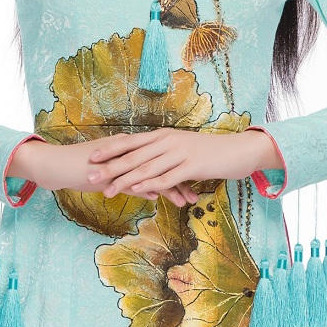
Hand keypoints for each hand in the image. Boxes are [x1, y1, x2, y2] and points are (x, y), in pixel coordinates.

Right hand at [30, 135, 198, 207]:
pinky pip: (127, 183)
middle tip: (198, 193)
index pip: (159, 158)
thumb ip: (130, 176)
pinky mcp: (105, 174)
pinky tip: (156, 197)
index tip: (195, 180)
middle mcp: (126, 152)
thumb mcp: (111, 171)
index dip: (177, 170)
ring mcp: (117, 163)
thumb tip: (150, 188)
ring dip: (167, 189)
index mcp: (129, 149)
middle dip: (180, 180)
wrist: (57, 164)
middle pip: (159, 166)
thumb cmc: (84, 167)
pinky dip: (142, 190)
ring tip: (185, 201)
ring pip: (148, 176)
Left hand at [82, 127, 270, 199]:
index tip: (91, 157)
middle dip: (110, 166)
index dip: (110, 149)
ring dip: (125, 179)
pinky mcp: (191, 166)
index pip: (130, 141)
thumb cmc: (208, 151)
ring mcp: (179, 152)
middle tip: (90, 176)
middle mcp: (167, 141)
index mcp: (163, 135)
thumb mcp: (181, 148)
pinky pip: (166, 177)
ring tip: (108, 189)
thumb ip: (162, 153)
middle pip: (133, 155)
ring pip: (146, 167)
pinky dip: (150, 184)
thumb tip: (145, 161)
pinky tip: (137, 191)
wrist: (236, 150)